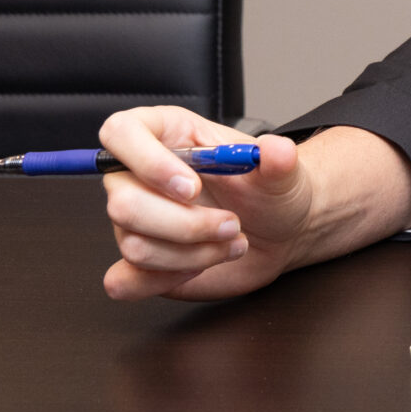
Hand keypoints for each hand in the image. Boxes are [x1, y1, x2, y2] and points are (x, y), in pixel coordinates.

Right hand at [97, 109, 410, 301]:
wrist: (290, 227)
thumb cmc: (282, 189)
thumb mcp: (289, 171)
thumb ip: (277, 161)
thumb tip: (272, 152)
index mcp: (169, 137)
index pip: (120, 131)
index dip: (142, 158)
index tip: (187, 183)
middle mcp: (146, 177)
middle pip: (120, 198)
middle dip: (179, 223)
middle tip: (230, 228)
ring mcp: (140, 221)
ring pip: (129, 242)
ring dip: (184, 252)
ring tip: (233, 242)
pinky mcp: (144, 262)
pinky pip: (126, 277)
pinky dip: (161, 280)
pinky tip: (205, 265)